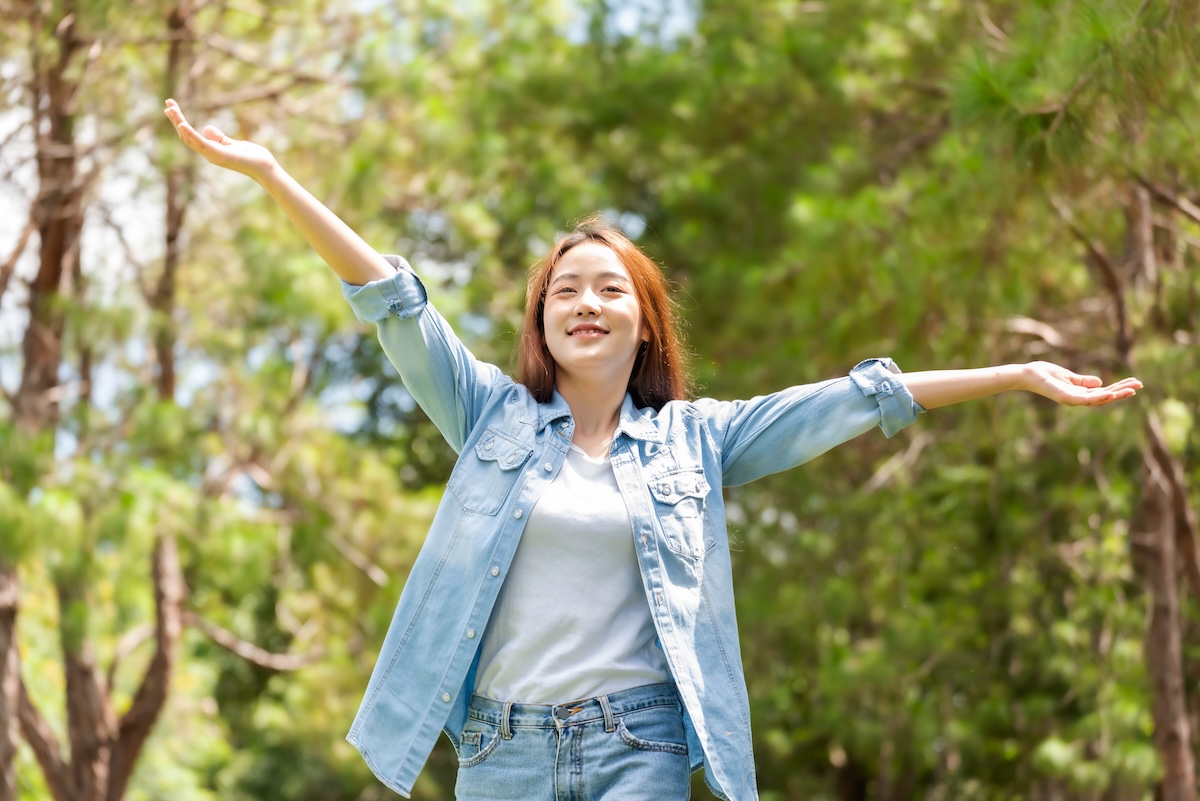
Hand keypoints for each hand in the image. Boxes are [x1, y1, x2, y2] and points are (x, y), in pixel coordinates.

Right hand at [163, 98, 277, 181]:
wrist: (265, 169)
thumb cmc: (252, 158)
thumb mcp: (233, 143)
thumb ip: (219, 137)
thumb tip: (206, 128)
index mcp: (210, 150)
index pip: (189, 135)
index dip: (179, 122)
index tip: (171, 108)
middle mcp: (208, 153)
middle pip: (185, 136)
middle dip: (176, 120)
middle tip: (167, 104)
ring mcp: (213, 155)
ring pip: (190, 138)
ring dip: (179, 123)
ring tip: (170, 110)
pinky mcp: (220, 155)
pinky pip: (201, 144)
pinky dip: (191, 134)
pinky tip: (182, 125)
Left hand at [1021, 361, 1142, 405]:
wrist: (1026, 374)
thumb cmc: (1043, 374)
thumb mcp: (1068, 376)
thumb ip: (1082, 380)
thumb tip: (1100, 382)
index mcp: (1079, 392)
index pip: (1104, 391)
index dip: (1120, 387)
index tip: (1135, 382)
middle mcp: (1077, 398)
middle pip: (1105, 396)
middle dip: (1122, 391)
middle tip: (1139, 386)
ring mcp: (1071, 399)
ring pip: (1098, 399)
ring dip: (1115, 395)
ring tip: (1131, 390)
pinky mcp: (1065, 397)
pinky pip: (1084, 399)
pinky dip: (1097, 397)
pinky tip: (1110, 392)